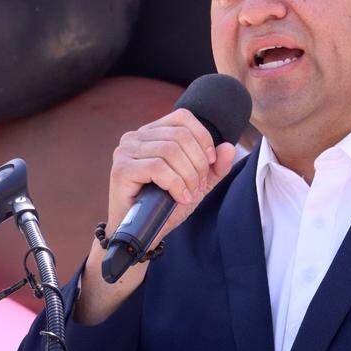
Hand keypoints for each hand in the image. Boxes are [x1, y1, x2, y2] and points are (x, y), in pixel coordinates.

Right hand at [109, 108, 237, 244]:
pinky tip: (180, 197)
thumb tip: (229, 147)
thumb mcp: (196, 184)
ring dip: (188, 176)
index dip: (203, 138)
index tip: (210, 163)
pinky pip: (157, 168)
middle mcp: (135, 137)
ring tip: (189, 194)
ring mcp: (125, 151)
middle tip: (198, 187)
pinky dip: (175, 184)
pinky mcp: (121, 169)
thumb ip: (214, 167)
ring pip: (170, 151)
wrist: (142, 233)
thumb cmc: (164, 205)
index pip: (183, 117)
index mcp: (152, 133)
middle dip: (198, 164)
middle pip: (180, 136)